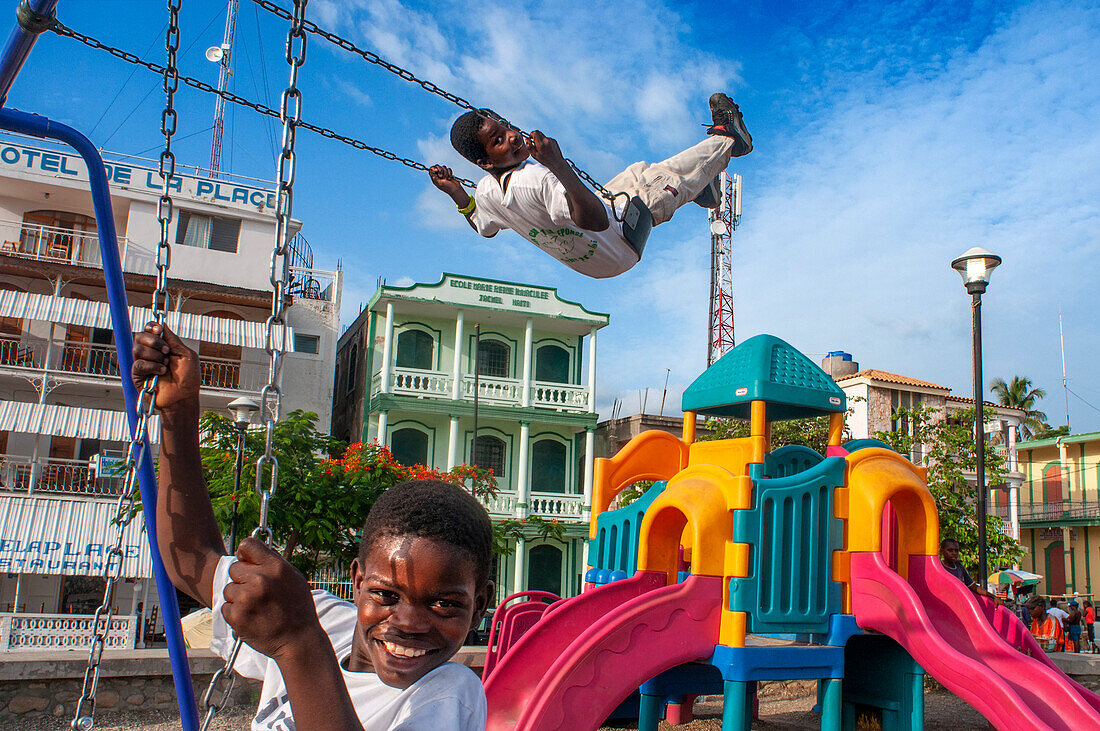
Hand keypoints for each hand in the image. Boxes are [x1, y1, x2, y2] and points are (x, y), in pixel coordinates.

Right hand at [132, 323, 200, 410]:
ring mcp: (143, 363)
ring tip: (165, 365)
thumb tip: (162, 324)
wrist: (184, 397)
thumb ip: (173, 339)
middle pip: (140, 336)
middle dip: (155, 342)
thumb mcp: (186, 354)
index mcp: (162, 346)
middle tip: (167, 352)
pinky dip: (151, 367)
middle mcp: (150, 353)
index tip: (159, 330)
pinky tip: (160, 372)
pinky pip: (138, 364)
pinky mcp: (137, 375)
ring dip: (155, 356)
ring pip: (137, 349)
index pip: (149, 330)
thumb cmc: (188, 378)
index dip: (151, 327)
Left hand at [221, 538, 323, 661]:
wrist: (298, 640)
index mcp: (275, 567)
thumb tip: (255, 553)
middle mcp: (260, 580)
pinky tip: (251, 617)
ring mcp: (246, 598)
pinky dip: (235, 612)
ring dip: (238, 596)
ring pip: (229, 588)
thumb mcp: (293, 578)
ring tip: (255, 606)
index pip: (247, 544)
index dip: (245, 554)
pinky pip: (226, 607)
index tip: (248, 562)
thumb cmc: (298, 608)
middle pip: (234, 568)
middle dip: (242, 578)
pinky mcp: (237, 616)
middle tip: (256, 590)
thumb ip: (273, 563)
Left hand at [428, 164, 465, 198]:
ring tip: (447, 178)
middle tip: (442, 176)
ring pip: (443, 167)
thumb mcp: (439, 183)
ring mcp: (443, 173)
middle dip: (441, 170)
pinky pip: (448, 169)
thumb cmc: (447, 187)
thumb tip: (430, 172)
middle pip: (437, 166)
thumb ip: (434, 178)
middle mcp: (438, 175)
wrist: (455, 189)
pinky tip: (450, 178)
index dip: (433, 168)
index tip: (436, 170)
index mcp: (434, 178)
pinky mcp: (448, 173)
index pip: (431, 170)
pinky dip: (450, 173)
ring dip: (446, 173)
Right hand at [527, 130, 564, 168]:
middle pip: (539, 132)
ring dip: (541, 140)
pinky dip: (546, 142)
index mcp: (541, 144)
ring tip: (542, 149)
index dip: (531, 134)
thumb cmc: (545, 160)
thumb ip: (529, 146)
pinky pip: (547, 139)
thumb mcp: (534, 155)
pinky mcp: (554, 141)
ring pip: (543, 136)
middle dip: (535, 136)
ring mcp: (551, 140)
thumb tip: (527, 140)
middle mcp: (546, 140)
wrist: (557, 162)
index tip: (530, 138)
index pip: (535, 132)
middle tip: (535, 142)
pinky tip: (547, 149)